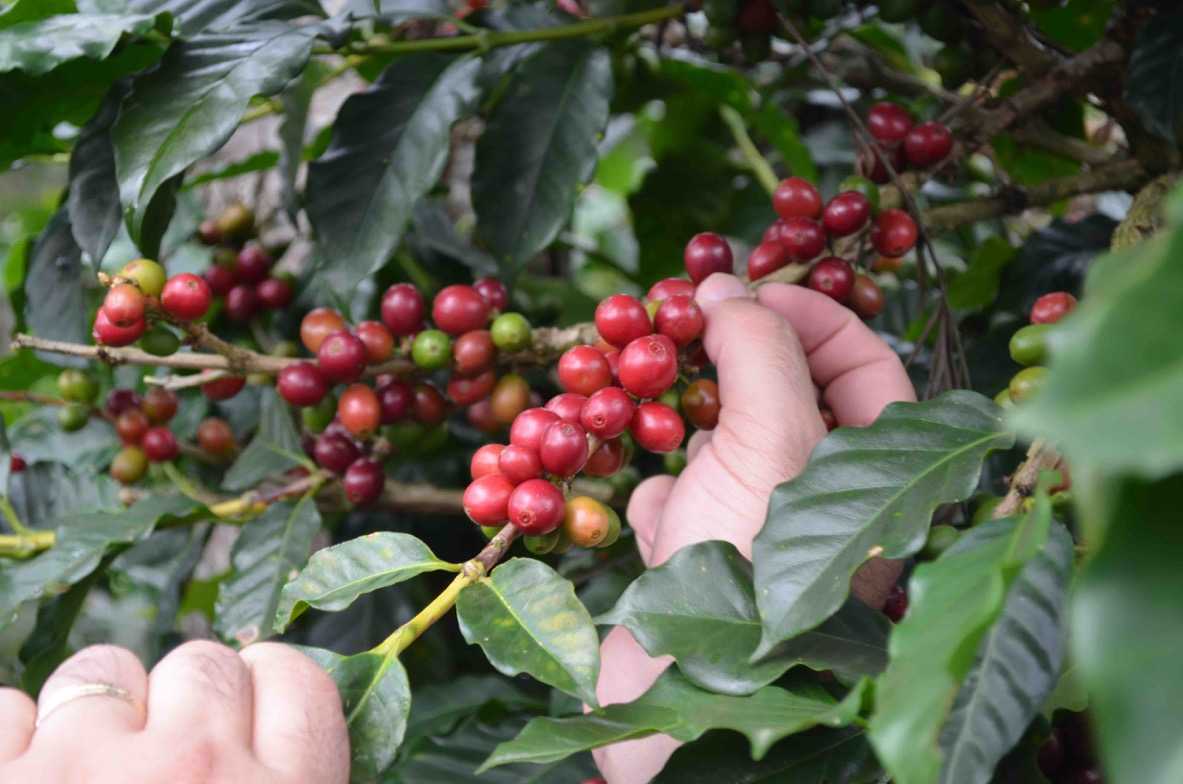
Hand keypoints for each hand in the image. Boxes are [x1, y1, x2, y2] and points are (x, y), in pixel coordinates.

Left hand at [0, 640, 348, 782]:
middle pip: (203, 666)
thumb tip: (290, 739)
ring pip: (101, 674)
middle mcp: (194, 770)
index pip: (297, 680)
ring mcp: (85, 769)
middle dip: (180, 704)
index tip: (246, 718)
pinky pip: (7, 711)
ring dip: (94, 715)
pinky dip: (14, 744)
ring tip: (87, 776)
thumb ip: (290, 783)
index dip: (267, 693)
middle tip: (161, 767)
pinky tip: (27, 780)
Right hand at [594, 274, 915, 783]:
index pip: (865, 362)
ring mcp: (762, 529)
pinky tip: (663, 531)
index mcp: (879, 475)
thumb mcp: (771, 439)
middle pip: (783, 393)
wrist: (677, 703)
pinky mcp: (703, 558)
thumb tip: (727, 284)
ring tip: (665, 435)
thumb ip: (760, 348)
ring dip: (687, 437)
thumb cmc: (748, 569)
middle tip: (680, 323)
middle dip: (730, 363)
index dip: (809, 312)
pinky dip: (666, 499)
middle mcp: (827, 501)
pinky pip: (682, 493)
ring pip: (721, 439)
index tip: (742, 286)